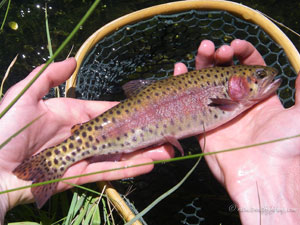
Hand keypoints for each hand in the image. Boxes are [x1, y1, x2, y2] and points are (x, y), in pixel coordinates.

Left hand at [0, 58, 173, 221]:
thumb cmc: (3, 128)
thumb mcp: (24, 96)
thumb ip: (48, 76)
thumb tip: (73, 60)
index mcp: (69, 117)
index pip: (103, 112)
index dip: (124, 112)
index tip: (145, 109)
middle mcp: (80, 138)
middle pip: (116, 136)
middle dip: (141, 135)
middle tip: (166, 134)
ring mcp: (81, 159)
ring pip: (117, 155)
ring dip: (143, 153)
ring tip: (167, 151)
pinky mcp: (79, 178)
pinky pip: (107, 172)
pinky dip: (129, 169)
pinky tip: (150, 164)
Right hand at [174, 40, 299, 223]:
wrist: (263, 176)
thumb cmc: (285, 146)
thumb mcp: (299, 117)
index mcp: (258, 96)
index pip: (248, 66)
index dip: (242, 52)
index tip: (235, 45)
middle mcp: (236, 101)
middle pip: (224, 71)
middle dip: (219, 56)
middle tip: (216, 49)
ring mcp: (218, 112)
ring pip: (206, 82)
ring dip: (201, 64)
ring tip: (201, 50)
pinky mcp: (203, 124)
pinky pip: (190, 101)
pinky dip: (183, 83)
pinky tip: (181, 68)